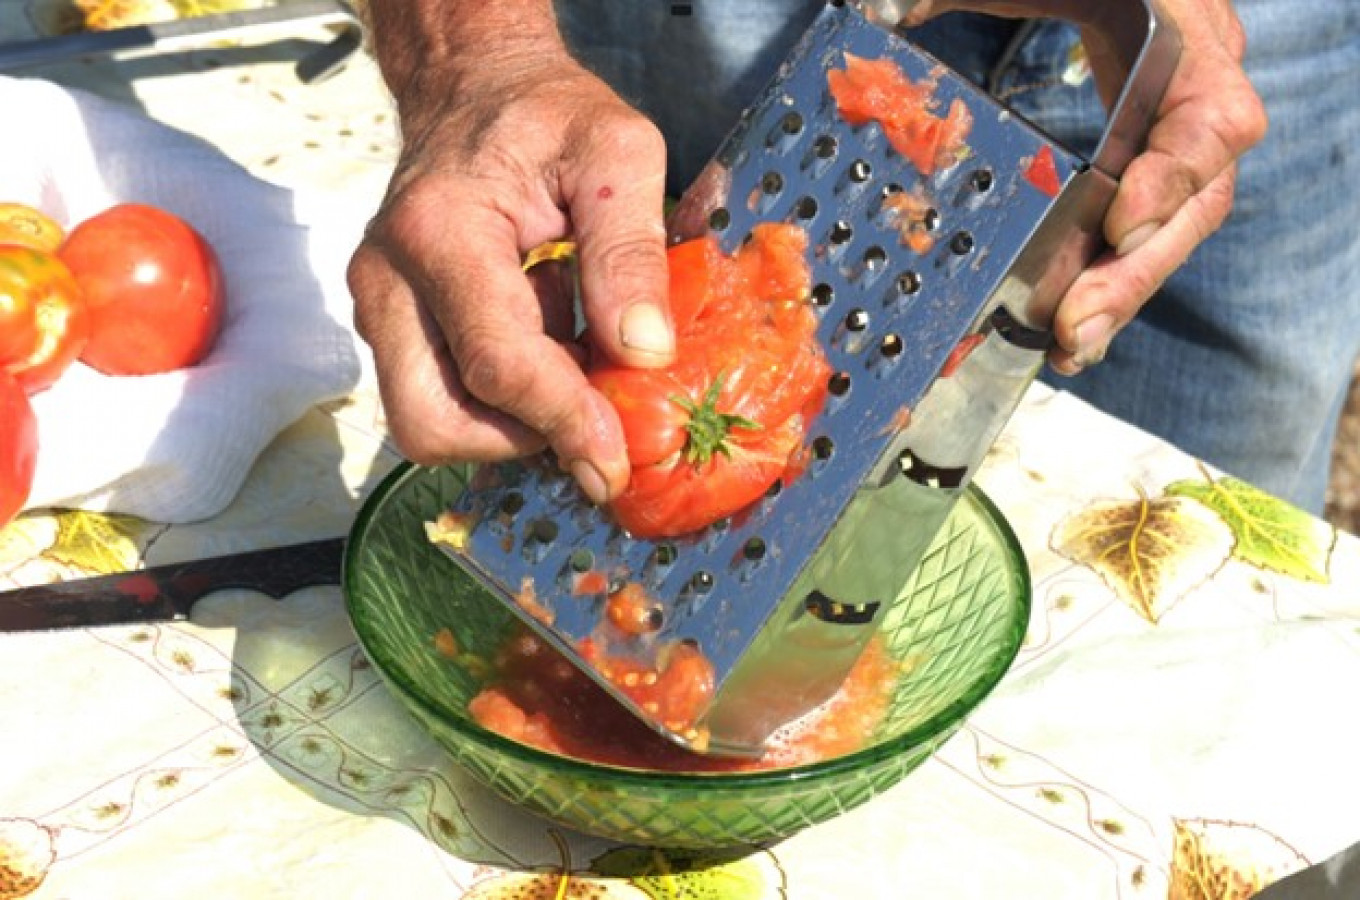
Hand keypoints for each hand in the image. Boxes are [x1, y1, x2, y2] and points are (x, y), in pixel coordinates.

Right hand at [348, 2, 674, 502]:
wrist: (474, 90)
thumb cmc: (547, 116)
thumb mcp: (618, 151)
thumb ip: (631, 250)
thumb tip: (644, 354)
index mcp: (440, 230)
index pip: (497, 362)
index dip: (563, 421)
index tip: (616, 459)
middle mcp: (387, 279)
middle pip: (434, 422)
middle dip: (520, 439)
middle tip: (592, 412)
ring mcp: (377, 307)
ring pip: (427, 423)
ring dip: (509, 424)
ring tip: (568, 363)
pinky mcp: (388, 324)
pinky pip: (437, 397)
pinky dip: (496, 402)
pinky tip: (543, 349)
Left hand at [896, 0, 1266, 372]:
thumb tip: (886, 12)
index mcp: (1180, 29)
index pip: (1213, 115)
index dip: (1173, 178)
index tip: (1119, 228)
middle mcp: (1195, 83)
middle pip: (1200, 194)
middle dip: (1137, 270)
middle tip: (1076, 329)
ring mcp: (1179, 123)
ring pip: (1178, 223)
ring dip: (1124, 290)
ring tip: (1070, 346)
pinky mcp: (1151, 152)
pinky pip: (1148, 224)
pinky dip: (1113, 277)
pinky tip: (1070, 329)